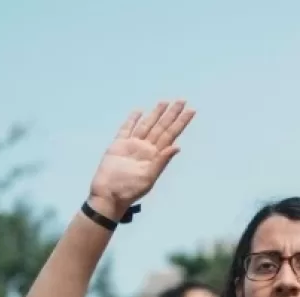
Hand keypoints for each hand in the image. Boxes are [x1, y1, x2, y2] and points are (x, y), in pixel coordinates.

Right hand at [88, 100, 195, 217]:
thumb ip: (161, 161)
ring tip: (165, 102)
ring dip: (155, 114)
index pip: (171, 134)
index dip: (181, 122)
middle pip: (161, 127)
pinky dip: (132, 120)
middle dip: (171, 114)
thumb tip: (177, 147)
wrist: (108, 194)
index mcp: (156, 155)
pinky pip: (126, 129)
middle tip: (182, 100)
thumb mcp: (149, 177)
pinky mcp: (118, 145)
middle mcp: (147, 148)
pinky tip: (139, 111)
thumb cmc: (130, 190)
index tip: (191, 111)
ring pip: (147, 125)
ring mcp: (133, 145)